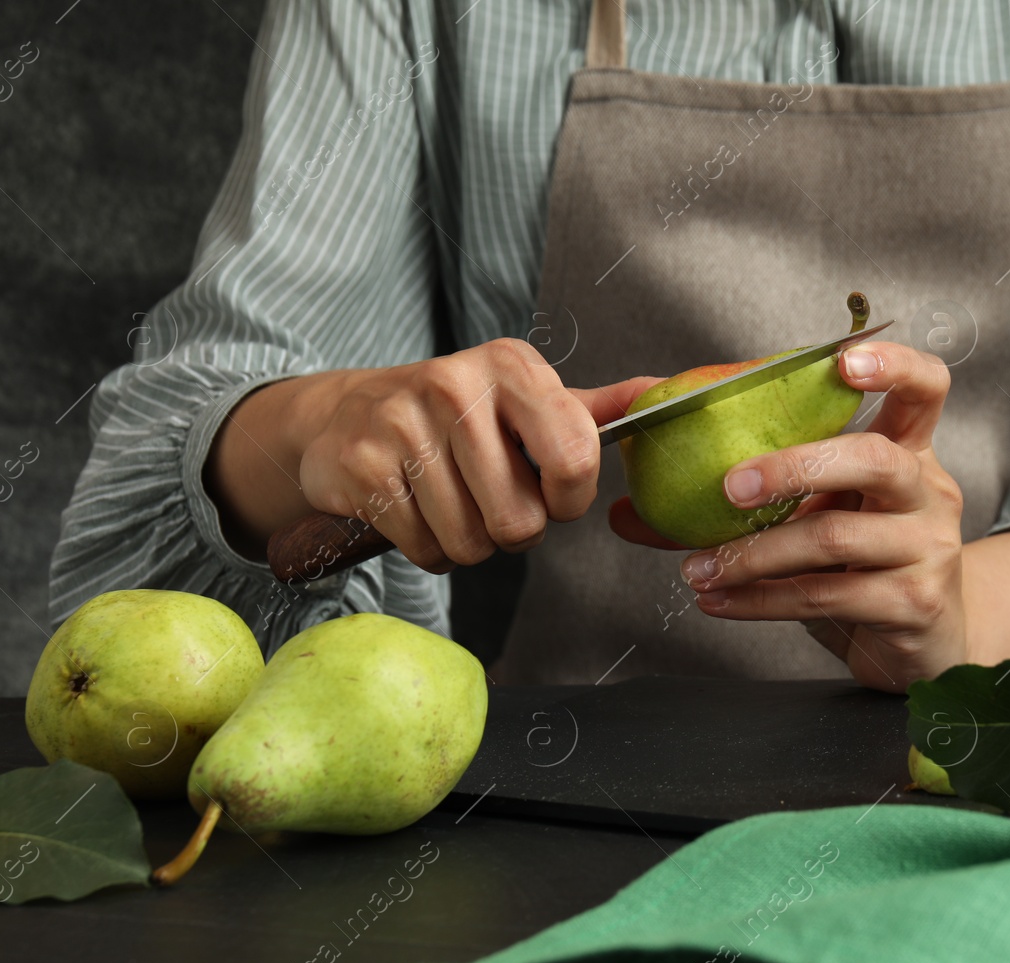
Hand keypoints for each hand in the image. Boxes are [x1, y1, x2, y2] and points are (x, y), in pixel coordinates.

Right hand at [208, 337, 659, 571]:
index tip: (553, 492)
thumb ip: (595, 410)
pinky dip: (428, 548)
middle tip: (492, 498)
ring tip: (453, 502)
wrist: (344, 416)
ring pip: (471, 542)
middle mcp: (456, 384)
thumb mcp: (526, 401)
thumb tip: (665, 396)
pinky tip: (418, 510)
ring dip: (469, 542)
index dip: (570, 499)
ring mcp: (402, 423)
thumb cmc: (457, 418)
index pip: (575, 459)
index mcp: (512, 366)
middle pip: (520, 520)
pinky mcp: (362, 466)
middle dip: (514, 528)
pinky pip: (425, 548)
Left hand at [610, 342, 965, 691]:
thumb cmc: (866, 566)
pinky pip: (826, 595)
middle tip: (729, 485)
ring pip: (833, 536)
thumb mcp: (815, 519)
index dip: (893, 364)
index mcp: (910, 453)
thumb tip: (633, 508)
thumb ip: (743, 505)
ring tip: (699, 568)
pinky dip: (761, 599)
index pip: (925, 388)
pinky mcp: (913, 603)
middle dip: (793, 466)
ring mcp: (927, 548)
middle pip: (873, 459)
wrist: (923, 642)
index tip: (844, 361)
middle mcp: (927, 492)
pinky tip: (722, 600)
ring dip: (753, 553)